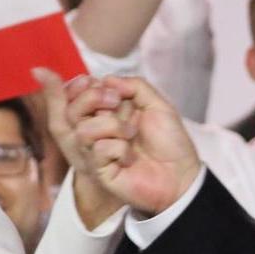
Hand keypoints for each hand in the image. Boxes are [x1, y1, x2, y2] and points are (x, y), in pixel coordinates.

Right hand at [45, 70, 201, 219]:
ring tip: (131, 133)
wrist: (182, 175)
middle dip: (92, 98)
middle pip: (72, 110)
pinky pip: (98, 150)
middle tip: (116, 101)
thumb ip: (135, 86)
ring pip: (83, 130)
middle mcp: (99, 131)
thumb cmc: (171, 142)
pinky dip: (118, 148)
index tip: (104, 86)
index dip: (86, 87)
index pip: (80, 96)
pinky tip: (130, 158)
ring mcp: (97, 152)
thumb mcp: (158, 105)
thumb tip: (107, 79)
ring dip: (111, 125)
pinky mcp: (100, 171)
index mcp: (109, 113)